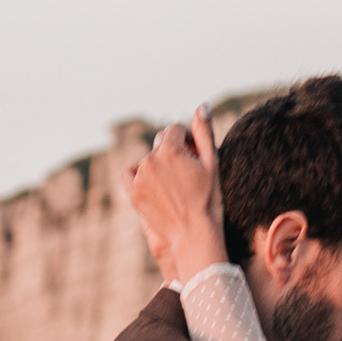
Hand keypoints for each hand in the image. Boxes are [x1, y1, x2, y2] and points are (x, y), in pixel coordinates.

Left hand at [126, 107, 230, 285]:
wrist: (195, 235)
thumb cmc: (209, 199)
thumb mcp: (212, 163)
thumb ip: (204, 132)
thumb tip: (201, 105)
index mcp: (170, 149)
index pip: (176, 130)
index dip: (188, 140)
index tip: (197, 155)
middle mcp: (151, 160)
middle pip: (162, 143)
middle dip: (174, 151)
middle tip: (188, 172)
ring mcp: (140, 177)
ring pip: (149, 159)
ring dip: (160, 164)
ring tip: (176, 184)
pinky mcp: (133, 193)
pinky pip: (130, 173)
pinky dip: (139, 173)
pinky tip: (154, 183)